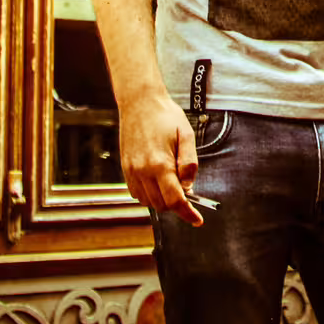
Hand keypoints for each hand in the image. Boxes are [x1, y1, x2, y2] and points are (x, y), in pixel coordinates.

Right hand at [119, 91, 200, 225]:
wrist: (139, 102)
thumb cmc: (165, 116)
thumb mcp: (186, 134)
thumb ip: (189, 162)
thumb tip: (189, 186)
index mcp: (160, 164)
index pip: (175, 200)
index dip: (188, 214)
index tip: (197, 220)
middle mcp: (143, 171)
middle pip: (162, 205)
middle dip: (177, 204)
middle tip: (186, 189)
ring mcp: (132, 171)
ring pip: (148, 202)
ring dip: (163, 200)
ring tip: (172, 181)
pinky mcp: (125, 169)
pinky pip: (137, 193)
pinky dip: (149, 194)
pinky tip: (158, 180)